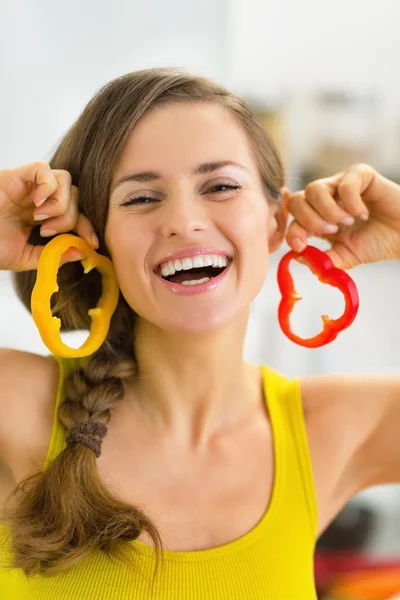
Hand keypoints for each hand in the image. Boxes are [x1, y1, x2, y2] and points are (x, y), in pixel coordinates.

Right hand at [0, 161, 97, 270]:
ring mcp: (28, 186)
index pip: (76, 214)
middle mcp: (38, 198)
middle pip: (75, 196)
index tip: (92, 242)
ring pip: (66, 181)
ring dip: (60, 205)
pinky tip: (37, 205)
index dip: (87, 226)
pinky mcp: (15, 175)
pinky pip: (43, 169)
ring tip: (40, 221)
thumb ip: (51, 255)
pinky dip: (48, 187)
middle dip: (71, 219)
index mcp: (42, 217)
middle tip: (48, 233)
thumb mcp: (24, 258)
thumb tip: (81, 252)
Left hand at [284, 163, 399, 268]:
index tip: (301, 246)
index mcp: (318, 217)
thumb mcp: (346, 257)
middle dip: (309, 221)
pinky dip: (351, 203)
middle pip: (297, 200)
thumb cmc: (377, 243)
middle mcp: (325, 199)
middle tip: (331, 232)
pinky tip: (363, 214)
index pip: (293, 219)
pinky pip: (343, 184)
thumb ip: (323, 260)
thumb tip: (298, 257)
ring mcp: (340, 184)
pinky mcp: (359, 174)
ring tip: (347, 222)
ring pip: (314, 189)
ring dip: (328, 211)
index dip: (292, 232)